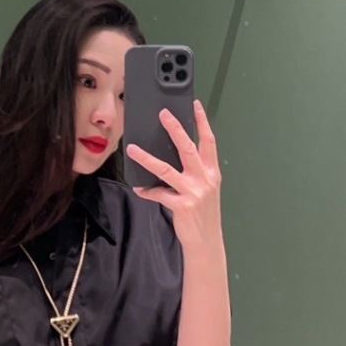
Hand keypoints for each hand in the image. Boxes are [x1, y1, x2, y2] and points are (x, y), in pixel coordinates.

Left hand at [126, 99, 222, 248]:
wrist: (206, 240)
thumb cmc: (203, 213)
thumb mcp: (206, 188)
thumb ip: (196, 171)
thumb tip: (174, 153)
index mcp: (212, 172)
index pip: (209, 141)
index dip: (202, 122)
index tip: (195, 105)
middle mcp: (205, 179)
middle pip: (188, 148)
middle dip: (175, 129)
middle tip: (163, 114)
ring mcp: (193, 192)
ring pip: (166, 169)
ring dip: (147, 158)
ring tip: (133, 149)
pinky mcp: (181, 205)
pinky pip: (159, 194)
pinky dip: (147, 191)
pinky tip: (139, 188)